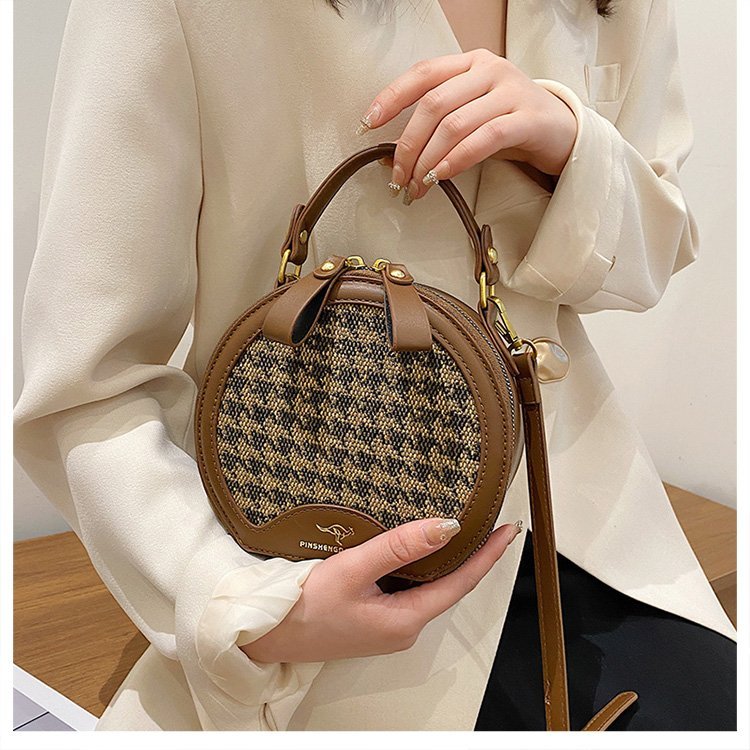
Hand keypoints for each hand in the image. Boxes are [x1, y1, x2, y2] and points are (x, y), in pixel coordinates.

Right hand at [240, 516, 521, 662]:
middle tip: (491, 522)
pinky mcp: (374, 619)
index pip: (461, 583)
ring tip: (463, 528)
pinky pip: (409, 589)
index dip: (488, 555)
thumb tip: (447, 527)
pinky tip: (419, 547)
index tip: (511, 530)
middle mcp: (404, 627)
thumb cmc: (305, 606)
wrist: (268, 635)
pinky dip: (422, 566)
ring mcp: (389, 625)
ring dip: (447, 560)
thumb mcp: (353, 569)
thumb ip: (399, 547)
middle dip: (473, 555)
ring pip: (429, 587)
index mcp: (406, 620)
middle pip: (450, 586)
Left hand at [356, 49, 577, 200]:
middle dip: (408, 145)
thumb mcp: (472, 113)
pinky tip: (441, 177)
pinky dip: (456, 161)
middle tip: (397, 178)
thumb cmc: (508, 124)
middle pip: (433, 105)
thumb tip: (397, 152)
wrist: (562, 131)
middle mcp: (489, 69)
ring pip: (455, 124)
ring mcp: (510, 91)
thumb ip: (440, 121)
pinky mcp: (527, 119)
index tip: (368, 125)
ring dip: (428, 160)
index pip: (422, 74)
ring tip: (416, 187)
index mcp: (469, 62)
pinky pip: (484, 139)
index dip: (391, 97)